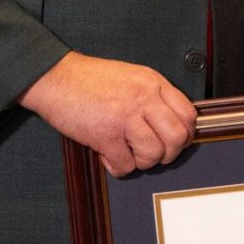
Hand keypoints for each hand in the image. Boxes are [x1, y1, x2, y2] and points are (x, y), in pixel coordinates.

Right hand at [20, 50, 196, 175]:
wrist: (55, 77)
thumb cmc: (90, 79)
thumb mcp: (131, 77)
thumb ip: (153, 96)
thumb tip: (172, 124)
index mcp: (153, 83)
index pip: (188, 114)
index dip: (186, 135)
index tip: (176, 142)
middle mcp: (144, 98)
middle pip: (177, 138)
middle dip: (169, 154)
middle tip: (154, 154)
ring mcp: (125, 116)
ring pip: (153, 154)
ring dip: (142, 162)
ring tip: (128, 153)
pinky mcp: (105, 134)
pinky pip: (126, 165)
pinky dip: (119, 167)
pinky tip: (108, 156)